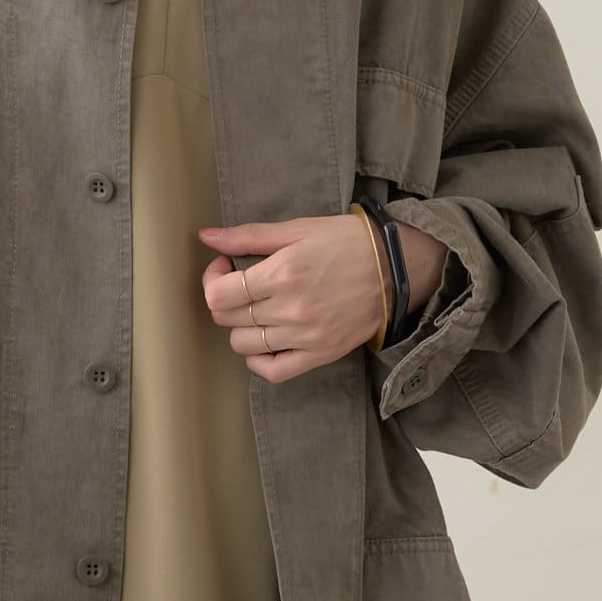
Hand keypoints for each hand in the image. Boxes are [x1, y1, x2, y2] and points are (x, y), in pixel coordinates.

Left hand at [197, 212, 448, 381]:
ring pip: (242, 344)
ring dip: (240, 326)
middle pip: (226, 318)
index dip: (212, 279)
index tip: (225, 268)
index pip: (218, 294)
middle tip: (241, 284)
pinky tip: (264, 340)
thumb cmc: (347, 243)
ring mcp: (305, 336)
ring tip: (257, 309)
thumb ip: (247, 236)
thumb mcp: (297, 229)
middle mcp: (291, 309)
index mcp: (282, 274)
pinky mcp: (319, 355)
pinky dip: (258, 360)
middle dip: (224, 299)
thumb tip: (206, 237)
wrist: (396, 268)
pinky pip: (272, 371)